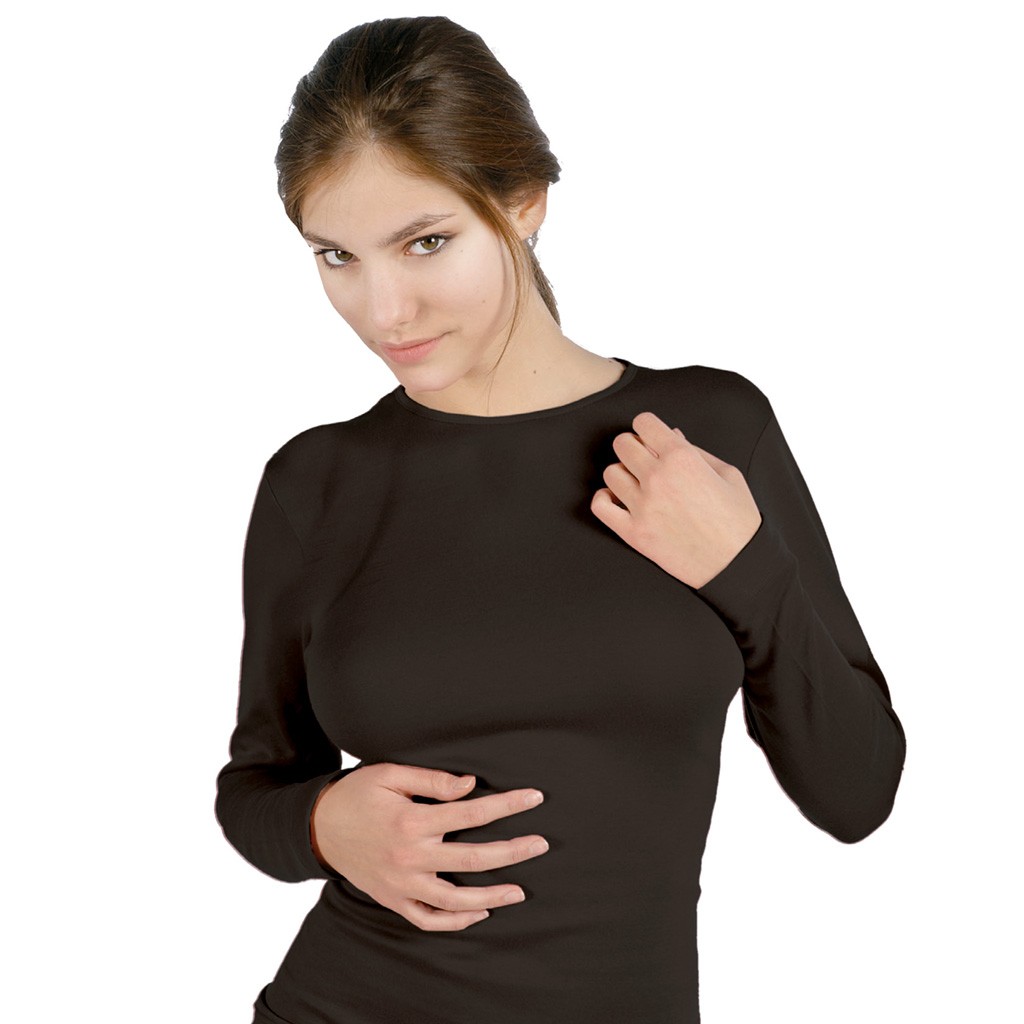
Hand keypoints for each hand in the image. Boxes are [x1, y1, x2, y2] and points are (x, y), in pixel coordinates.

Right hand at [310, 763, 548, 931]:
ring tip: (520, 891)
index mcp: (413, 821)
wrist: (317, 828)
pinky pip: (428, 919)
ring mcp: (402, 884)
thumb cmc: (356, 795)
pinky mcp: (393, 899)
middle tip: (541, 844)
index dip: (508, 805)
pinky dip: (456, 922)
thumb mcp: (390, 775)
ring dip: (492, 896)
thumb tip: (471, 786)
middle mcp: (411, 857)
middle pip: (474, 860)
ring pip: (456, 900)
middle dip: (513, 852)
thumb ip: (432, 780)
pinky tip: (479, 913)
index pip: (473, 814)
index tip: (534, 798)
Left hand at [590, 411, 761, 589]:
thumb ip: (696, 451)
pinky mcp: (634, 532)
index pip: (644, 423)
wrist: (737, 563)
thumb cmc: (737, 522)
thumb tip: (672, 435)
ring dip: (622, 474)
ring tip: (636, 483)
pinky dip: (604, 499)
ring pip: (610, 473)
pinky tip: (617, 500)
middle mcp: (658, 478)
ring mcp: (643, 506)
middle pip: (622, 444)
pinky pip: (600, 507)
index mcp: (682, 459)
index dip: (647, 427)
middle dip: (633, 447)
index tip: (650, 435)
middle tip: (644, 458)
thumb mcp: (727, 475)